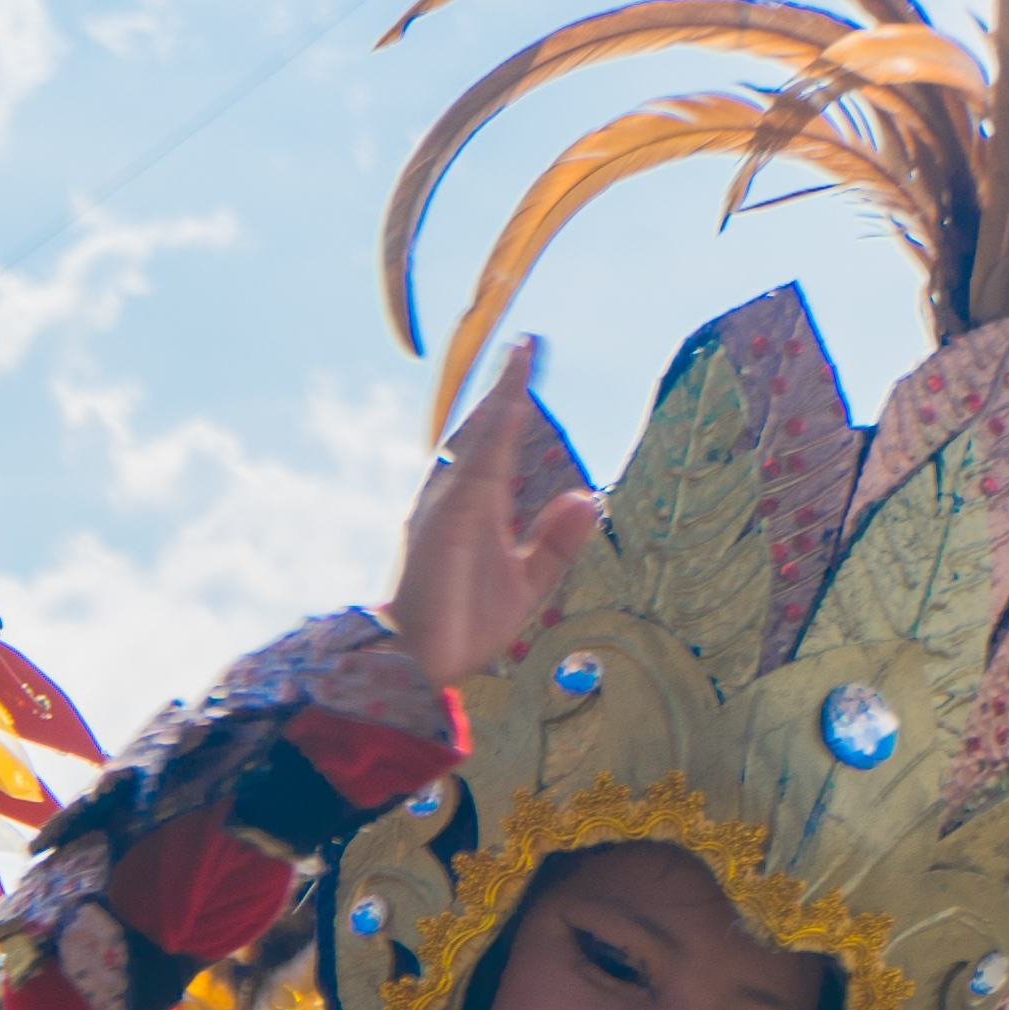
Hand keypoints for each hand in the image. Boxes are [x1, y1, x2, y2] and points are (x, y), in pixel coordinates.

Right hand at [385, 344, 602, 688]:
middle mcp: (460, 500)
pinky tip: (510, 406)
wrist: (422, 665)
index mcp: (478, 510)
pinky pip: (474, 471)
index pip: (499, 447)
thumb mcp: (528, 581)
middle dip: (506, 387)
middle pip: (485, 432)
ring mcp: (449, 507)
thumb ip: (556, 542)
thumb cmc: (461, 625)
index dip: (514, 407)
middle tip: (526, 344)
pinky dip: (492, 437)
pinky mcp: (446, 523)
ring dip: (501, 397)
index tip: (530, 366)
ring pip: (479, 441)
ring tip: (521, 357)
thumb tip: (586, 496)